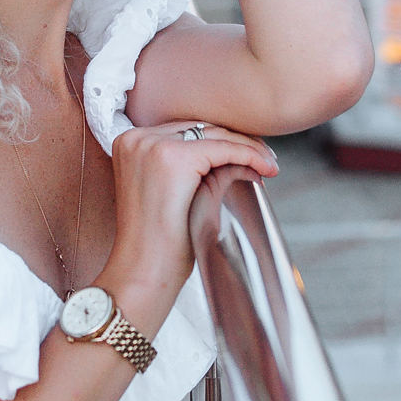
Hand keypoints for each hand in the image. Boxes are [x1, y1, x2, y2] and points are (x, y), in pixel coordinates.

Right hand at [97, 121, 277, 332]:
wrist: (143, 271)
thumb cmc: (158, 244)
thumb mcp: (173, 195)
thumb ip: (195, 169)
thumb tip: (239, 156)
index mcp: (130, 144)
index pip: (186, 132)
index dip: (221, 142)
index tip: (249, 155)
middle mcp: (137, 139)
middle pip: (200, 129)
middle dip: (237, 142)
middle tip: (266, 159)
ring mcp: (151, 145)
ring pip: (214, 135)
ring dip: (248, 148)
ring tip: (269, 165)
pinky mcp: (172, 158)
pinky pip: (223, 149)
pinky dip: (248, 156)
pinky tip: (265, 169)